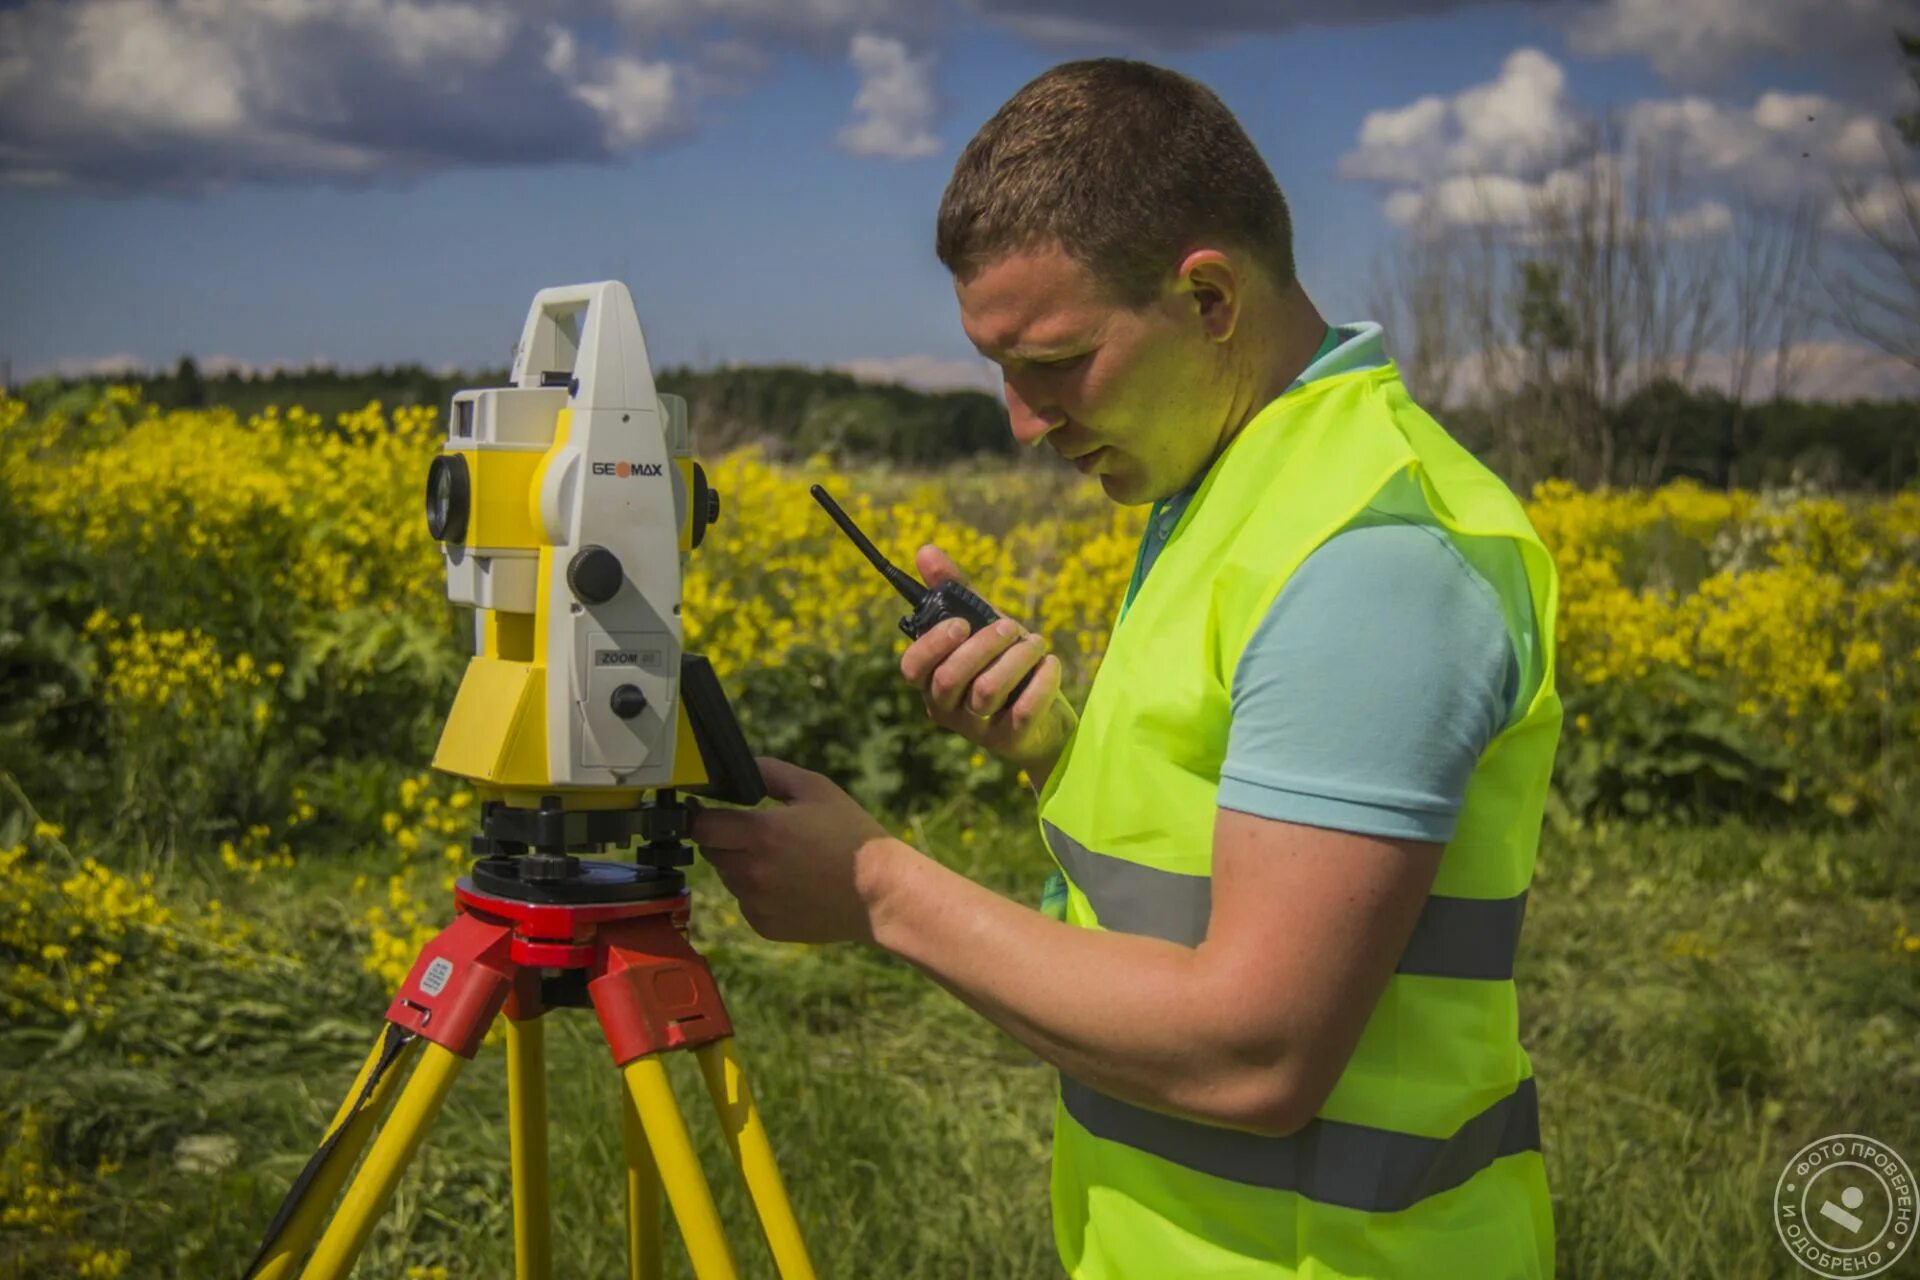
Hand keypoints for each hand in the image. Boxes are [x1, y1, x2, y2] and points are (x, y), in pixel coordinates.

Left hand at [687, 757, 905, 944]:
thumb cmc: (852, 837)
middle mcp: (752, 872)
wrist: (880, 893)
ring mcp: (757, 903)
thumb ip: (769, 772)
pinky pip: (745, 903)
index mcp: (762, 833)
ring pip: (728, 877)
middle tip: (759, 834)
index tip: (711, 811)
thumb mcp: (816, 789)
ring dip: (741, 865)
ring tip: (784, 859)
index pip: (700, 825)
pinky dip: (757, 893)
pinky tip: (790, 884)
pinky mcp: (764, 926)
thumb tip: (736, 769)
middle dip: (725, 839)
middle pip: (710, 851)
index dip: (702, 815)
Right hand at [899, 545, 1077, 780]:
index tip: (961, 623)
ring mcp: (978, 730)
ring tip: (1036, 642)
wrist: (1047, 722)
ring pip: (987, 691)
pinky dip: (1043, 679)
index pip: (912, 669)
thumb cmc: (1007, 668)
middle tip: (1010, 626)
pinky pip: (1025, 708)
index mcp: (932, 682)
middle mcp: (948, 710)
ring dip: (1018, 656)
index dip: (933, 644)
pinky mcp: (1012, 740)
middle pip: (949, 678)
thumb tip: (925, 550)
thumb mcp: (982, 627)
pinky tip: (1051, 664)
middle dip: (983, 643)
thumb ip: (955, 592)